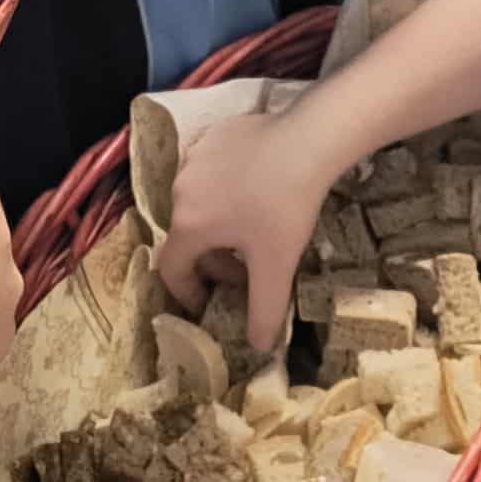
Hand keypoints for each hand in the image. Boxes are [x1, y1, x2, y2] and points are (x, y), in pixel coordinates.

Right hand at [158, 109, 336, 353]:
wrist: (309, 138)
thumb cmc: (286, 206)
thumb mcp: (277, 265)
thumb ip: (264, 311)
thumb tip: (259, 346)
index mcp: (188, 225)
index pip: (171, 269)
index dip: (188, 293)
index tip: (210, 304)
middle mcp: (179, 190)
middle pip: (186, 237)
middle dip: (212, 261)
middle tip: (245, 271)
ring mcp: (194, 157)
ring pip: (197, 204)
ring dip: (218, 226)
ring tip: (253, 232)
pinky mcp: (213, 135)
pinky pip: (209, 174)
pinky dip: (224, 191)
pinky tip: (256, 192)